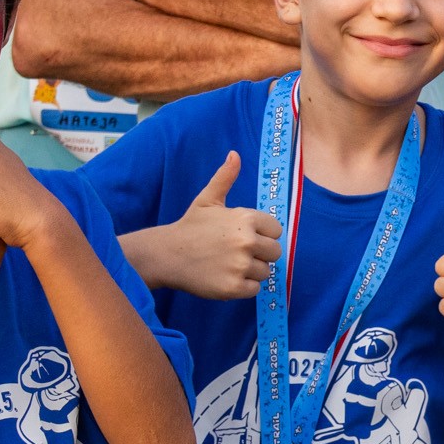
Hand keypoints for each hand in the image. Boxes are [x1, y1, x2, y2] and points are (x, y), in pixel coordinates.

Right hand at [152, 151, 283, 298]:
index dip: (263, 234)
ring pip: (265, 272)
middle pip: (275, 252)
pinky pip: (254, 289)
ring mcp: (240, 266)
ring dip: (250, 271)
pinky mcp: (234, 287)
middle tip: (237, 253)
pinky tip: (226, 277)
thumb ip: (225, 177)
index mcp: (246, 219)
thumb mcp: (207, 199)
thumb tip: (235, 154)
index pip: (276, 230)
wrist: (167, 255)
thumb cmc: (190, 226)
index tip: (244, 236)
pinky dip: (243, 286)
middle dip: (260, 254)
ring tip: (229, 264)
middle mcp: (246, 242)